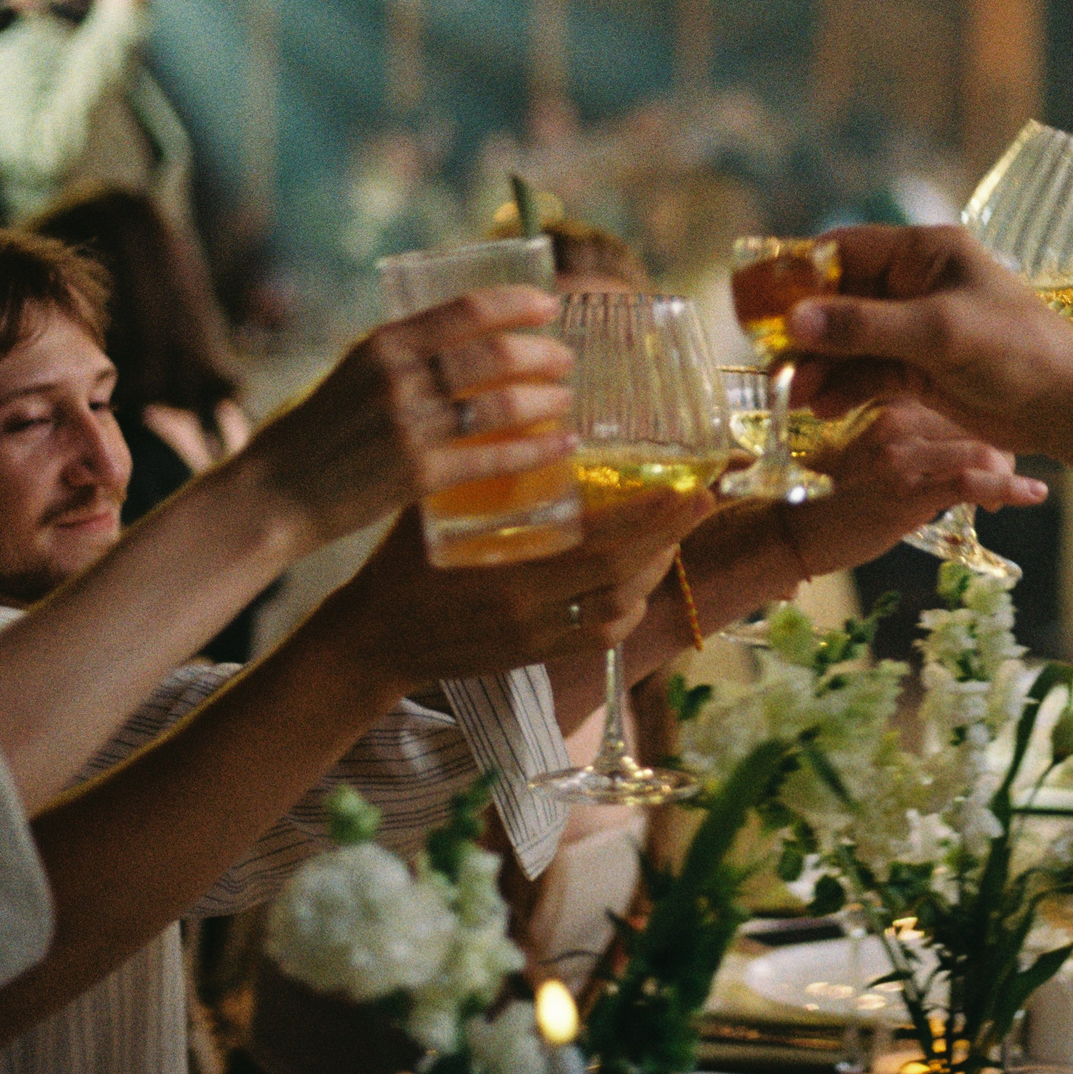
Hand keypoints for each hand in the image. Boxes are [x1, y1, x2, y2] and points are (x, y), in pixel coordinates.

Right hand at [235, 288, 575, 551]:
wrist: (275, 494)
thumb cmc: (314, 431)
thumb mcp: (351, 371)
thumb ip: (401, 356)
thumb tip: (460, 341)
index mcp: (383, 344)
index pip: (466, 309)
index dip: (517, 303)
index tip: (550, 304)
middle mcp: (398, 379)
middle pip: (494, 356)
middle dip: (543, 355)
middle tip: (566, 360)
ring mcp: (409, 428)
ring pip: (501, 405)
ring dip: (546, 400)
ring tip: (566, 400)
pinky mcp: (418, 476)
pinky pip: (493, 459)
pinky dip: (536, 451)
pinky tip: (561, 447)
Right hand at [328, 488, 709, 677]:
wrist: (371, 641)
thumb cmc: (398, 565)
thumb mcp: (435, 510)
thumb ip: (480, 469)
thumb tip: (529, 415)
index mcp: (508, 577)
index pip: (603, 550)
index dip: (653, 522)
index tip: (688, 489)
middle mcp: (531, 615)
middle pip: (624, 581)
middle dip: (669, 539)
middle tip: (701, 500)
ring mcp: (536, 641)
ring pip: (618, 613)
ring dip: (652, 572)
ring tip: (672, 532)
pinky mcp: (534, 657)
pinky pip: (599, 638)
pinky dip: (627, 607)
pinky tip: (635, 579)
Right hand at [782, 224, 1072, 452]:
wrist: (1066, 406)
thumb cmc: (1016, 350)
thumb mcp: (937, 333)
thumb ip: (864, 327)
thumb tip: (794, 320)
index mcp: (924, 254)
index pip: (845, 250)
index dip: (801, 274)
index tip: (762, 303)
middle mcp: (915, 285)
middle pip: (840, 300)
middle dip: (807, 331)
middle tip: (773, 360)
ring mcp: (915, 329)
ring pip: (850, 342)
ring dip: (822, 366)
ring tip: (795, 393)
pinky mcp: (919, 370)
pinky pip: (868, 373)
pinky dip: (844, 388)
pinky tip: (823, 406)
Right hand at [782, 400, 1050, 576]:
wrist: (795, 534)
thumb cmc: (834, 492)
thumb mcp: (871, 449)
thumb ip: (913, 434)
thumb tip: (964, 437)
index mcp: (886, 397)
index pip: (953, 390)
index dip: (984, 416)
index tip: (1002, 441)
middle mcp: (893, 416)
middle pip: (975, 417)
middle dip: (1003, 445)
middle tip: (1009, 473)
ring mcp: (901, 453)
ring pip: (980, 447)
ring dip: (1006, 471)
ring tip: (1019, 490)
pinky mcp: (907, 490)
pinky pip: (971, 481)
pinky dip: (1009, 487)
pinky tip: (1033, 494)